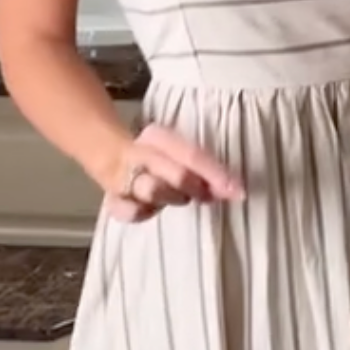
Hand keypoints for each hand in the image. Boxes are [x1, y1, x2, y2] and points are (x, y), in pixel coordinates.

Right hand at [102, 122, 244, 224]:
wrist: (111, 158)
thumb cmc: (159, 160)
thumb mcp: (181, 157)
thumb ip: (206, 172)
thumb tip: (234, 190)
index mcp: (157, 136)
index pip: (192, 155)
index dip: (217, 175)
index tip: (238, 192)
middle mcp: (139, 153)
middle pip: (176, 173)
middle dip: (198, 188)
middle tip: (207, 196)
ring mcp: (123, 177)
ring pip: (154, 191)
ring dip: (173, 198)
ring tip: (178, 197)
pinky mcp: (113, 201)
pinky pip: (131, 212)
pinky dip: (145, 213)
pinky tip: (151, 208)